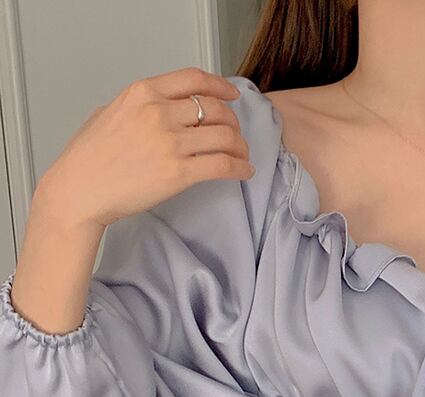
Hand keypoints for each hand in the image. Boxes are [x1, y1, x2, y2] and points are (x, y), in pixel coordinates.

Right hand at [37, 67, 251, 229]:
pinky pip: (223, 165)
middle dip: (232, 123)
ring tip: (241, 156)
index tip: (231, 94)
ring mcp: (170, 142)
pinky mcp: (179, 172)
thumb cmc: (89, 158)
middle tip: (235, 136)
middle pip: (215, 109)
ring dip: (240, 147)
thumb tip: (158, 107)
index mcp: (142, 93)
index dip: (220, 86)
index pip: (193, 79)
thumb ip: (137, 106)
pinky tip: (244, 172)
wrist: (81, 190)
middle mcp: (158, 113)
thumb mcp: (108, 113)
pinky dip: (240, 168)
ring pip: (225, 136)